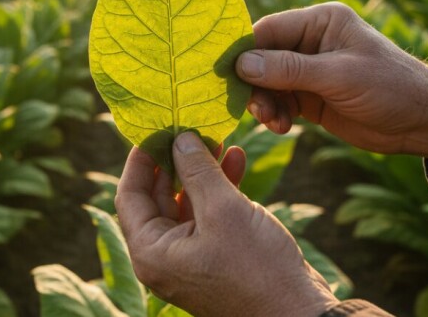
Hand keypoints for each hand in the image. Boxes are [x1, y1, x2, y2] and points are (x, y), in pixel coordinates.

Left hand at [115, 132, 337, 316]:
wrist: (299, 311)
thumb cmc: (257, 267)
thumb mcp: (224, 209)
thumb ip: (197, 169)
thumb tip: (179, 138)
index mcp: (151, 252)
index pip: (129, 195)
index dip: (140, 159)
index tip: (155, 129)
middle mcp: (163, 257)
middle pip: (156, 197)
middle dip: (177, 161)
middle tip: (191, 129)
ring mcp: (188, 258)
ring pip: (186, 203)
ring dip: (202, 172)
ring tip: (219, 140)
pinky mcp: (213, 257)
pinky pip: (207, 216)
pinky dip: (219, 189)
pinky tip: (236, 161)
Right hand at [236, 2, 427, 162]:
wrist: (424, 122)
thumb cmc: (390, 87)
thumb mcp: (339, 76)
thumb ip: (289, 70)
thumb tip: (242, 64)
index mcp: (320, 22)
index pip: (268, 30)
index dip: (244, 51)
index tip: (224, 73)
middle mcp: (311, 42)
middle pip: (262, 57)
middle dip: (252, 82)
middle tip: (251, 106)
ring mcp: (309, 70)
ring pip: (266, 82)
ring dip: (262, 102)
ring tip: (272, 120)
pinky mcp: (310, 97)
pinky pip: (278, 101)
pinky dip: (273, 114)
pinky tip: (280, 126)